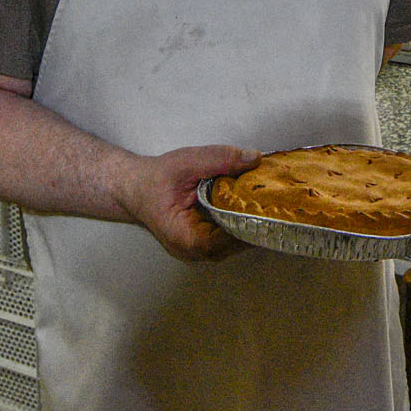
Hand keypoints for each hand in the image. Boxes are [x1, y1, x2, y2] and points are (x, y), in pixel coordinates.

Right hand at [123, 145, 261, 261]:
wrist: (136, 188)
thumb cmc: (156, 179)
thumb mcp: (187, 162)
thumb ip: (220, 159)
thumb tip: (254, 158)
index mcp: (183, 238)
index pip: (223, 241)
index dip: (246, 225)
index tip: (265, 206)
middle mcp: (192, 252)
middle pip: (233, 245)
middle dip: (254, 223)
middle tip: (274, 201)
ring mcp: (199, 251)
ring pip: (234, 243)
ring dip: (250, 223)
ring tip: (269, 202)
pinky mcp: (204, 244)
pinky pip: (228, 238)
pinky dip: (241, 222)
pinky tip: (253, 206)